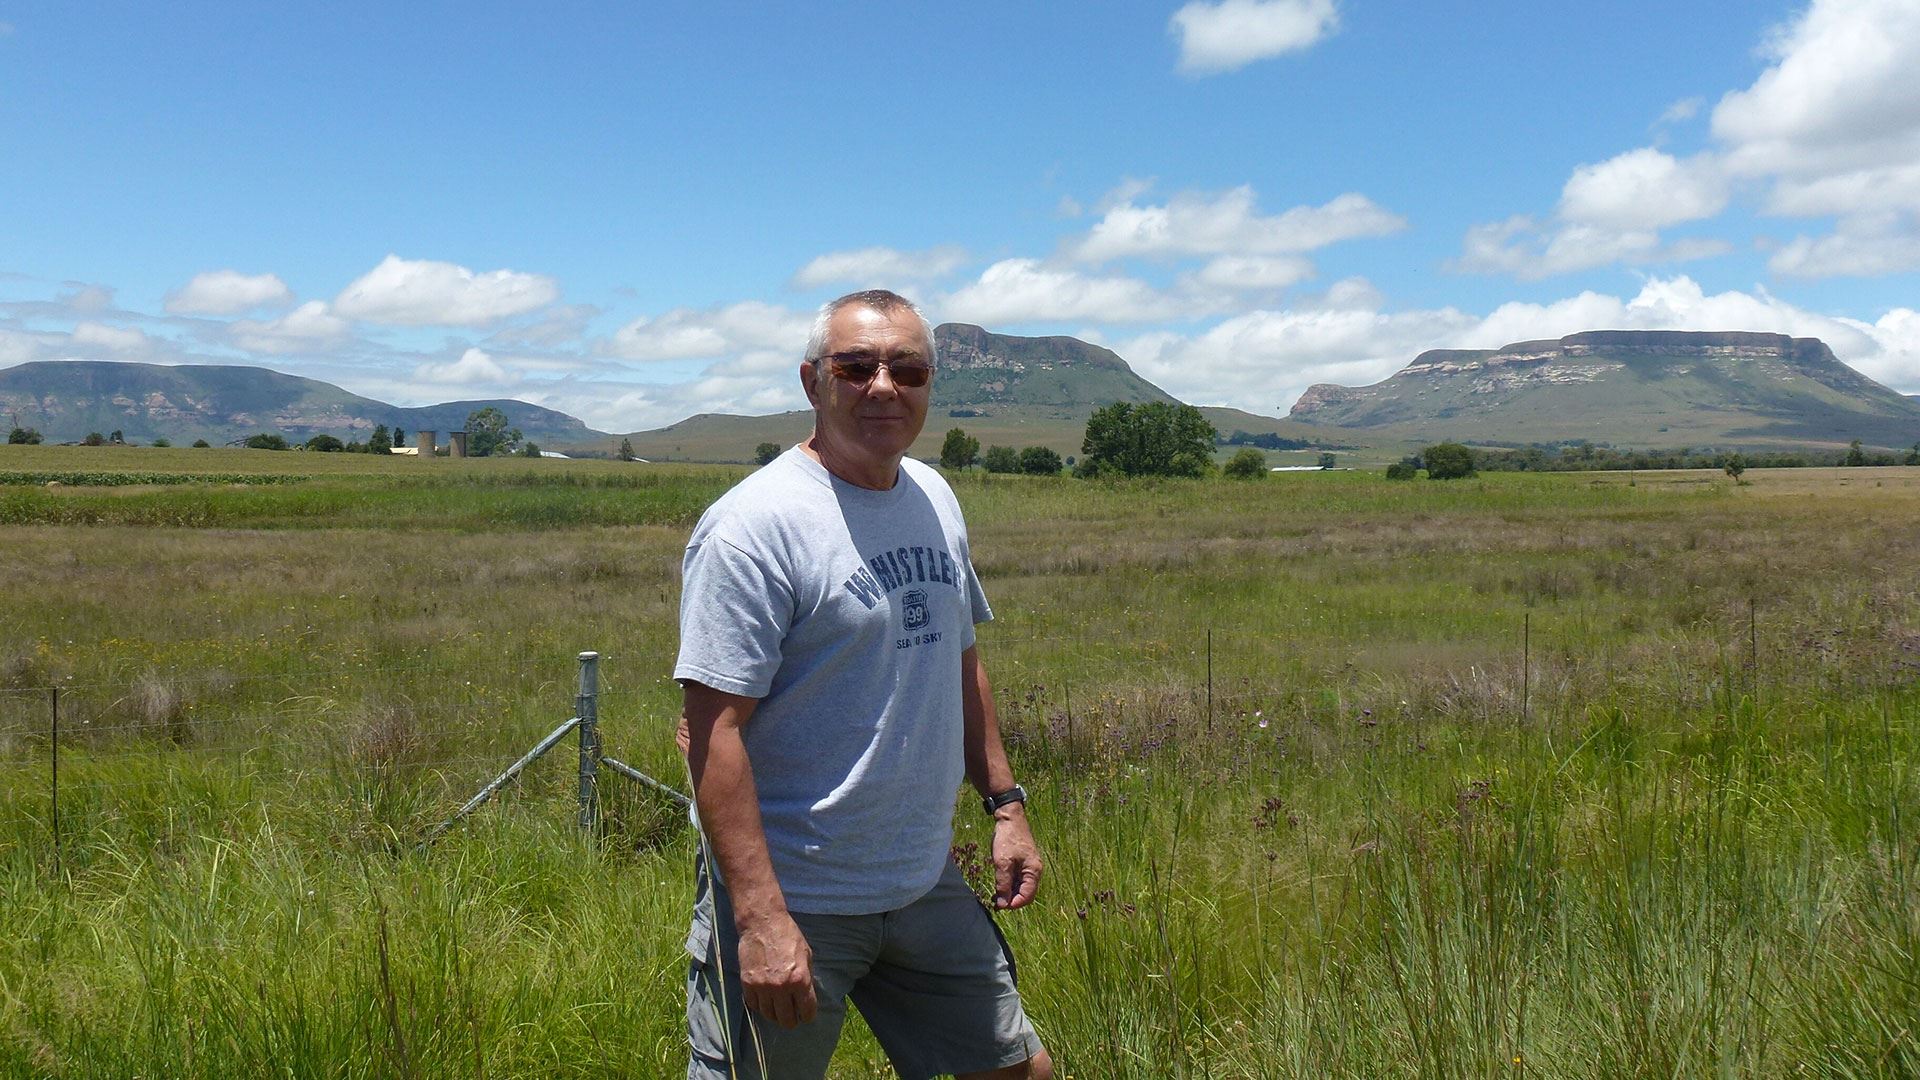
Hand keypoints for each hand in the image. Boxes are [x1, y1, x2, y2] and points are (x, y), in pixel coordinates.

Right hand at [735, 912, 816, 1028]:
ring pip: (769, 1016)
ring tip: (778, 1008)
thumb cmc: (787, 935)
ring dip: (775, 1014)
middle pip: (787, 1020)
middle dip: (792, 1020)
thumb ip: (807, 978)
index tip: (806, 1015)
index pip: (807, 1011)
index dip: (808, 1015)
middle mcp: (782, 987)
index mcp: (800, 979)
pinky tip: (765, 999)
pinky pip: (754, 1006)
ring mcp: (763, 987)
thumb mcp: (806, 955)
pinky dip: (760, 1006)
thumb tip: (806, 997)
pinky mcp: (747, 984)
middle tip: (792, 1014)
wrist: (762, 923)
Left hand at [991, 810, 1042, 909]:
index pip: (1027, 896)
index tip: (999, 906)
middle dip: (1011, 900)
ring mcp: (1028, 866)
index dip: (1014, 904)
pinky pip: (1017, 878)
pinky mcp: (1021, 862)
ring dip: (1009, 893)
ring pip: (1020, 886)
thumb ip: (1003, 884)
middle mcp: (1034, 870)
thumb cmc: (1007, 839)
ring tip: (994, 896)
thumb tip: (1002, 904)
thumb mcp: (1002, 863)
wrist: (1009, 818)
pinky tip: (997, 885)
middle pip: (1025, 893)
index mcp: (1033, 871)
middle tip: (994, 903)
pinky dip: (1008, 884)